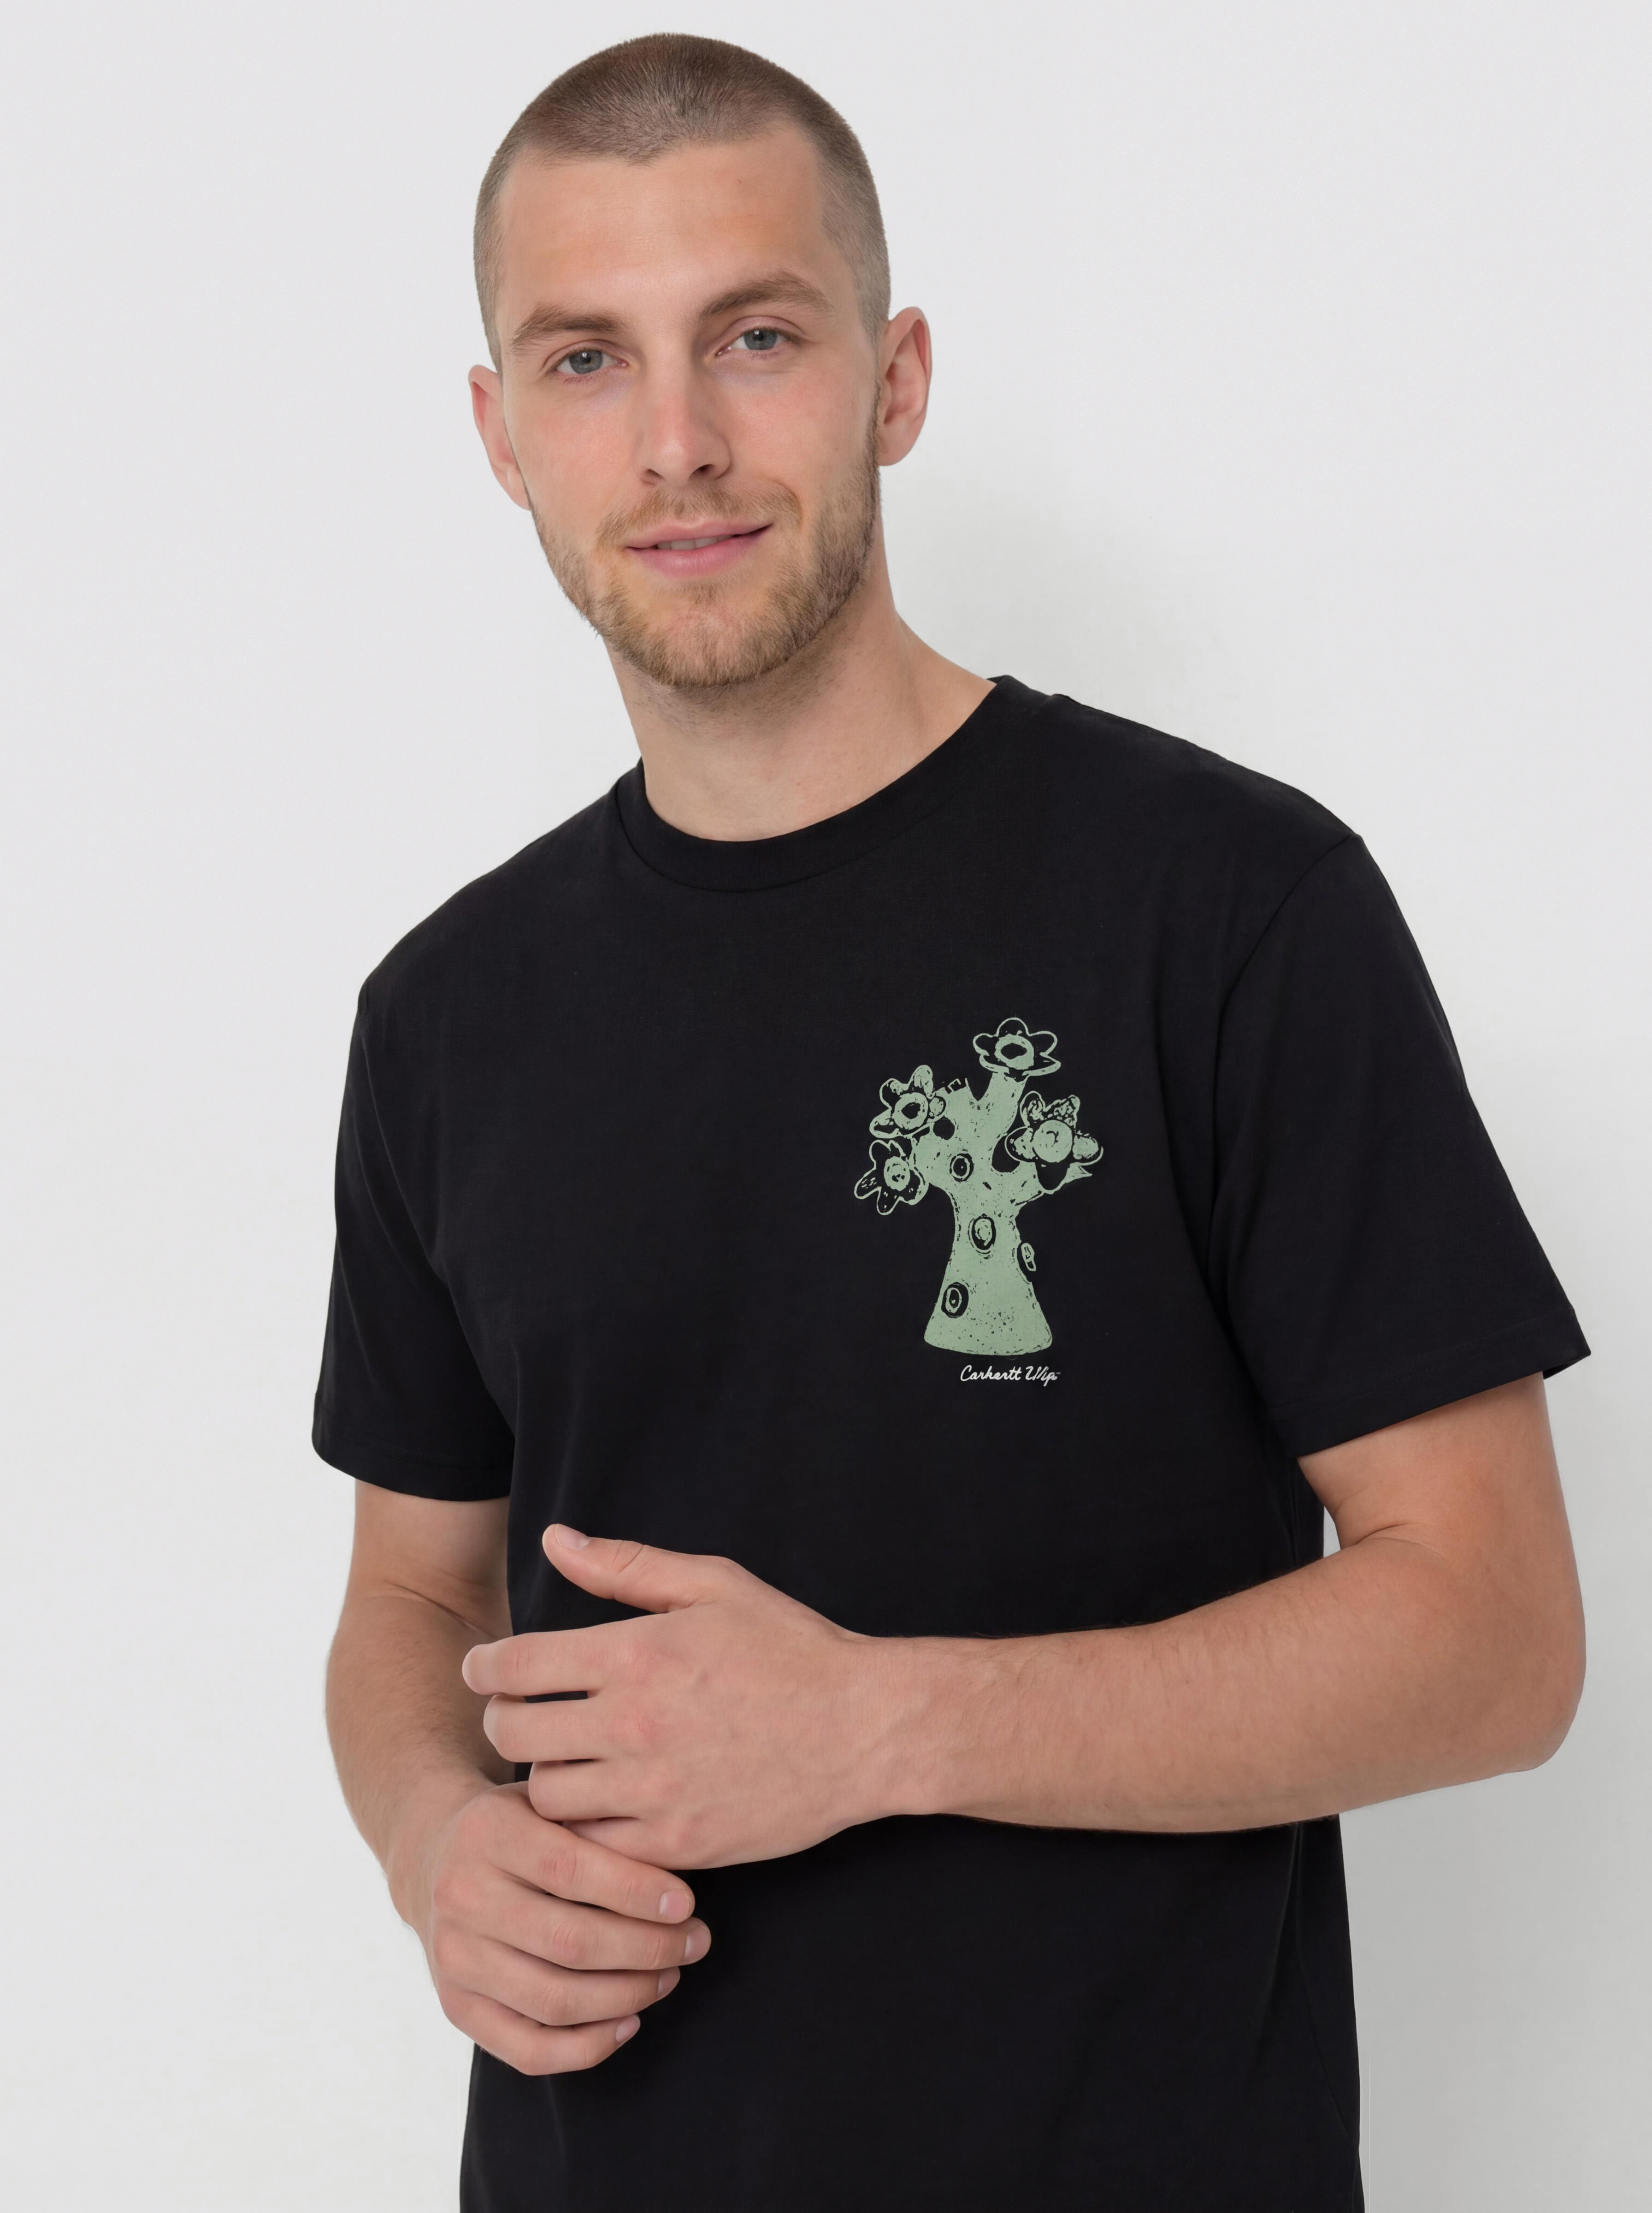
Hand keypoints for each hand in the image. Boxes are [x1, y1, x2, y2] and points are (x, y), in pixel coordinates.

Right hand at [396, 1777, 711, 2073]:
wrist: (435, 1855)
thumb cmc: (520, 1824)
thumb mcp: (549, 1798)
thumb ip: (597, 1823)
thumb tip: (675, 1872)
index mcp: (488, 1833)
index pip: (570, 1870)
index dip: (635, 1892)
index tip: (686, 1902)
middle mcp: (461, 1896)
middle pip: (568, 1942)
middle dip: (647, 1949)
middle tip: (695, 1942)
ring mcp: (454, 1958)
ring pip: (553, 2000)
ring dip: (627, 1996)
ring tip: (670, 1974)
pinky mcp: (456, 2006)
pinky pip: (527, 2049)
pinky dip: (587, 2046)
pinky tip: (630, 2021)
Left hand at [460, 1528, 903, 1868]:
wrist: (864, 1730)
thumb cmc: (790, 1648)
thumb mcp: (715, 1585)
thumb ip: (626, 1566)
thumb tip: (556, 1540)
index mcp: (636, 1654)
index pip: (514, 1666)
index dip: (483, 1667)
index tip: (482, 1669)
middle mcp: (633, 1724)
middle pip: (513, 1734)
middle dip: (502, 1721)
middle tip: (517, 1715)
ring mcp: (652, 1790)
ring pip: (544, 1795)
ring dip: (543, 1775)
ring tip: (565, 1758)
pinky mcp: (674, 1843)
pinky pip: (592, 1843)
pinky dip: (586, 1824)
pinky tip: (605, 1800)